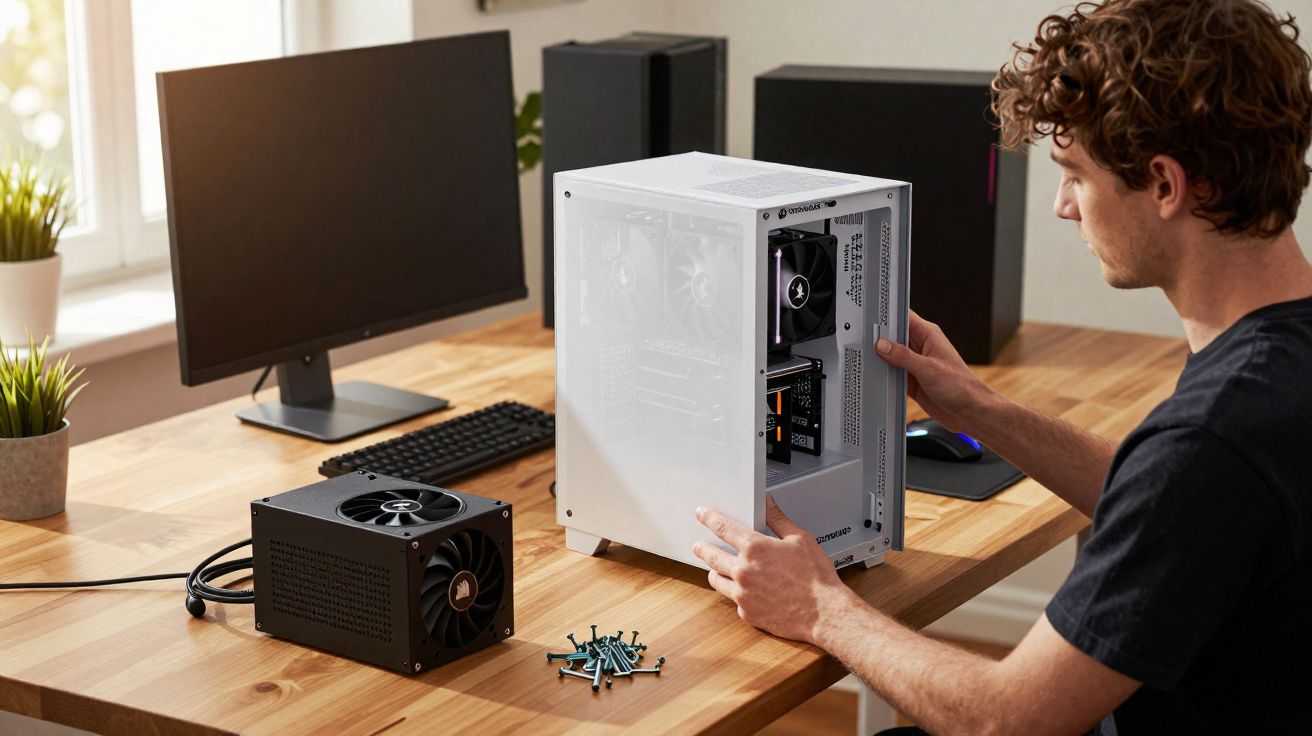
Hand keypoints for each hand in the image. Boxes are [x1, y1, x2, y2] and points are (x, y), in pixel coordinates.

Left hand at [692, 494, 854, 644]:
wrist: (824, 612)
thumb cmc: (816, 578)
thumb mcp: (800, 539)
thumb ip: (779, 519)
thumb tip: (768, 503)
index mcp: (755, 548)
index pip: (723, 528)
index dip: (709, 519)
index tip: (701, 515)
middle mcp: (743, 571)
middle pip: (712, 556)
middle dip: (702, 548)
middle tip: (698, 545)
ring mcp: (743, 594)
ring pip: (716, 580)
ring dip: (714, 571)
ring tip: (715, 569)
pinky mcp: (747, 613)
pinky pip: (733, 600)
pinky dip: (735, 593)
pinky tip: (741, 590)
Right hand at [875, 310, 994, 432]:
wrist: (969, 411)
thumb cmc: (960, 386)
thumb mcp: (928, 368)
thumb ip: (903, 356)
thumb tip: (882, 345)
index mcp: (928, 336)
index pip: (904, 317)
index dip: (888, 315)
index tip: (870, 318)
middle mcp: (921, 347)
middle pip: (894, 337)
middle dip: (879, 339)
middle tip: (862, 341)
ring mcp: (915, 364)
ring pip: (891, 357)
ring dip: (881, 360)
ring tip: (866, 359)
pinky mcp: (912, 380)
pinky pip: (893, 374)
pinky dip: (885, 376)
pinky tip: (875, 377)